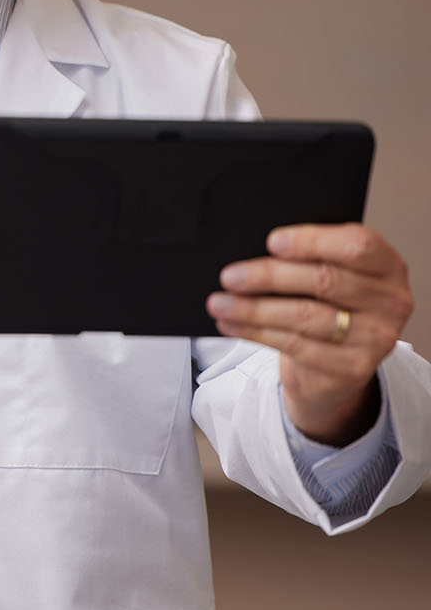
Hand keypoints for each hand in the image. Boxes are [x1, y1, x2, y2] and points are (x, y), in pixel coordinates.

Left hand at [205, 223, 412, 446]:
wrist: (339, 365)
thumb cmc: (330, 305)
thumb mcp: (333, 276)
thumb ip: (311, 259)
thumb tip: (255, 252)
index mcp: (388, 265)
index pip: (357, 245)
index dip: (313, 241)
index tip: (272, 241)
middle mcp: (390, 301)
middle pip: (325, 281)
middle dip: (270, 276)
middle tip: (230, 276)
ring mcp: (375, 338)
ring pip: (306, 316)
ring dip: (254, 309)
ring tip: (219, 302)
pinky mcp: (352, 368)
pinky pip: (296, 346)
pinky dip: (257, 332)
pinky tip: (232, 324)